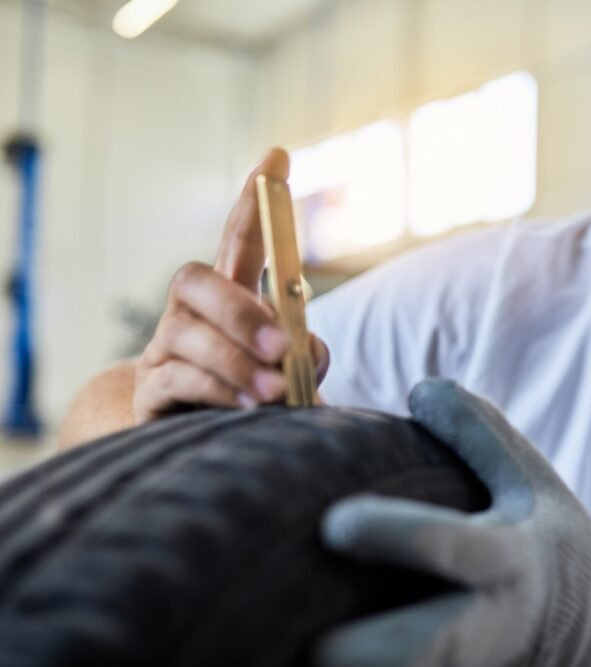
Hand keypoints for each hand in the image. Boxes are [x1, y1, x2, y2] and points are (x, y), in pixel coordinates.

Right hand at [133, 149, 328, 423]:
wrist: (197, 454)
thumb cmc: (255, 403)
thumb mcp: (291, 377)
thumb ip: (305, 356)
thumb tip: (307, 348)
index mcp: (228, 303)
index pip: (237, 244)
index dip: (255, 204)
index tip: (277, 157)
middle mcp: (189, 317)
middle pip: (194, 281)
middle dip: (239, 309)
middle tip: (281, 344)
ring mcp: (164, 352)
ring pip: (187, 334)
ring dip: (236, 359)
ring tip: (275, 390)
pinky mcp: (151, 393)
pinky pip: (177, 380)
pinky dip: (217, 390)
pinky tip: (247, 407)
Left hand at [316, 379, 590, 666]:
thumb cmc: (562, 551)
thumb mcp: (535, 483)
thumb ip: (479, 432)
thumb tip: (418, 387)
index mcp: (510, 562)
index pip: (448, 550)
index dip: (387, 534)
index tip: (334, 522)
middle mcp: (487, 630)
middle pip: (404, 664)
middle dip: (338, 654)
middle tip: (297, 618)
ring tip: (299, 635)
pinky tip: (330, 655)